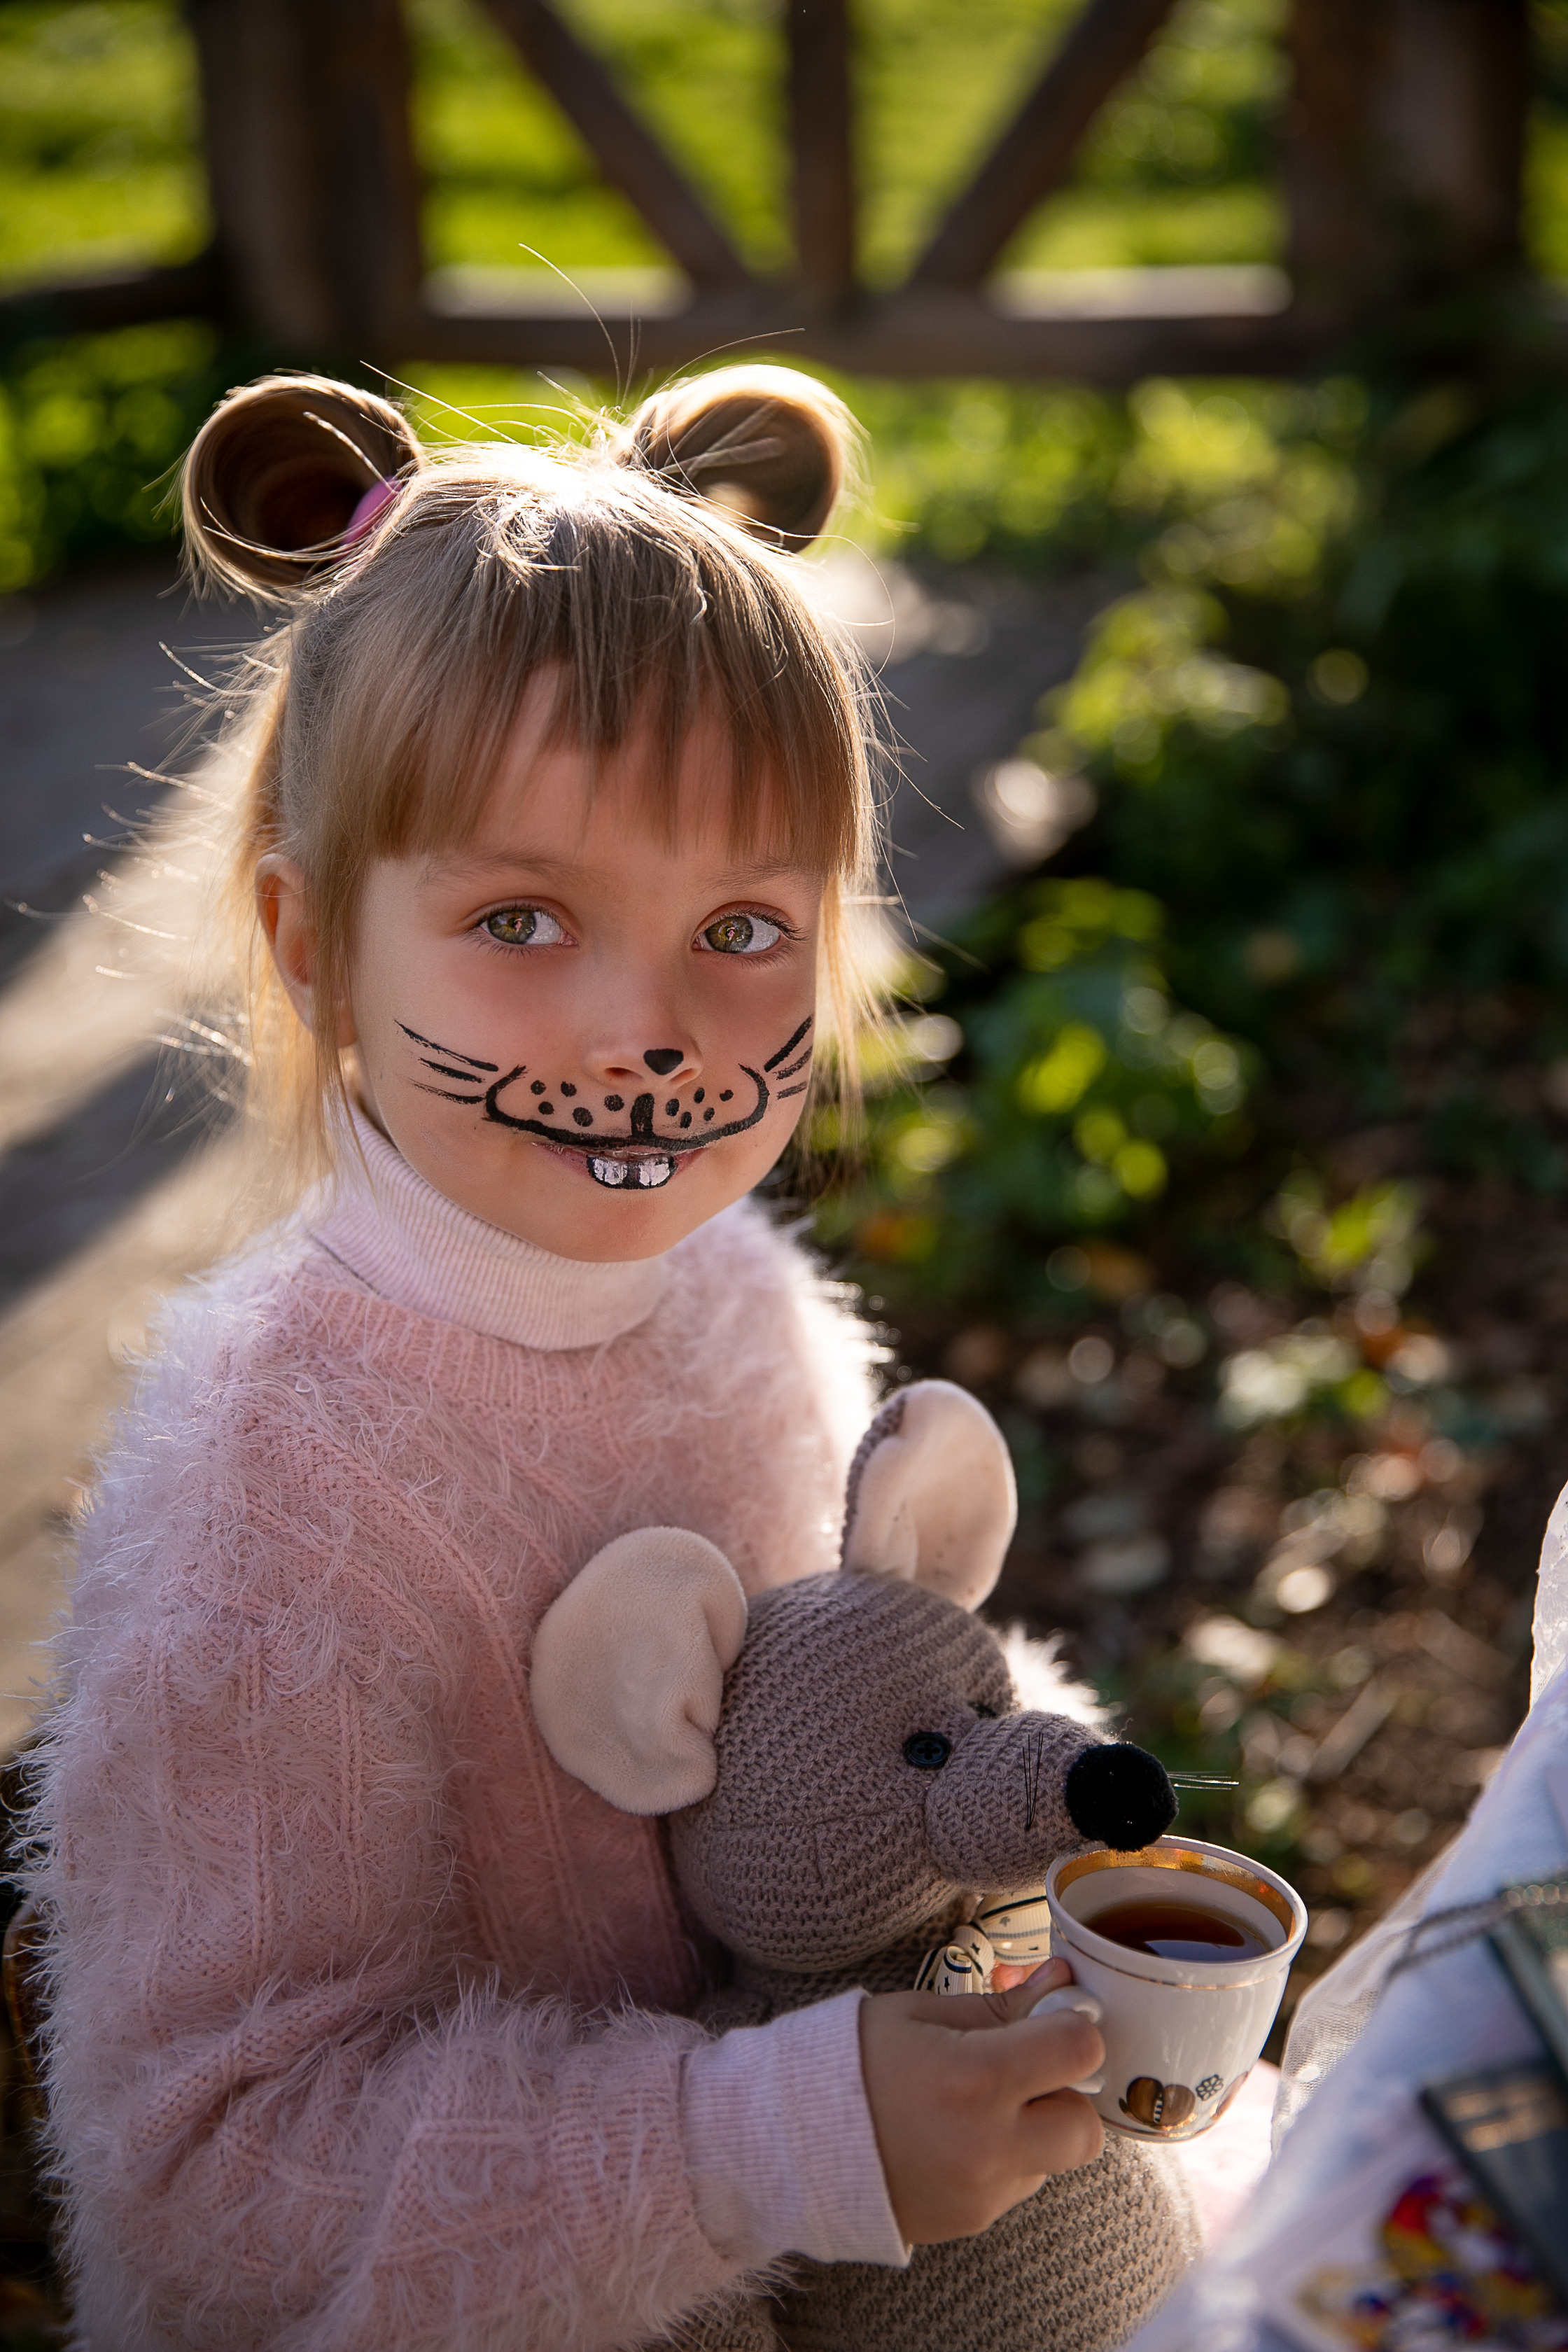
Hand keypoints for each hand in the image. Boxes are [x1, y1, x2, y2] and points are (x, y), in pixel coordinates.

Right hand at [858, 1958, 1104, 2245]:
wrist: (790, 2141)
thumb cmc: (853, 2062)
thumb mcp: (922, 2014)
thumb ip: (1000, 2004)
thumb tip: (1060, 1979)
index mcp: (977, 2077)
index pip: (1081, 2051)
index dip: (1073, 2029)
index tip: (1050, 2023)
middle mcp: (989, 2144)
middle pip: (1085, 2126)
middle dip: (1065, 2096)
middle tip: (1023, 2075)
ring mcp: (982, 2192)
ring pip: (1053, 2160)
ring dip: (1034, 2131)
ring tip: (973, 2108)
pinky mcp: (971, 2222)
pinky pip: (1016, 2186)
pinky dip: (1003, 2160)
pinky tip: (954, 2138)